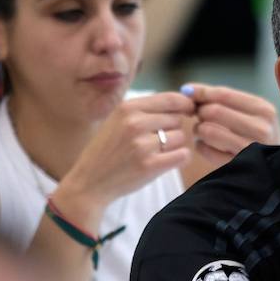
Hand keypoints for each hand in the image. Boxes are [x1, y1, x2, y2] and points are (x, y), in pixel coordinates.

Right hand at [55, 91, 194, 220]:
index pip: (171, 99)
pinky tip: (167, 161)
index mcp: (127, 108)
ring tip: (155, 152)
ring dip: (174, 145)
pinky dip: (180, 158)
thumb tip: (183, 101)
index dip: (186, 104)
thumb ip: (145, 110)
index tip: (189, 111)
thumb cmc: (108, 149)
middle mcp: (134, 123)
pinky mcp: (150, 166)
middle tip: (156, 141)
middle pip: (177, 119)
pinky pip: (182, 155)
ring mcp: (142, 145)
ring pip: (181, 137)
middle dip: (172, 129)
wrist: (90, 182)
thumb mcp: (118, 120)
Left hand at [186, 83, 279, 167]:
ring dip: (199, 129)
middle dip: (200, 111)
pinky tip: (205, 145)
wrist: (276, 166)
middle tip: (199, 115)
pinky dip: (200, 146)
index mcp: (264, 110)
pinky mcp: (238, 166)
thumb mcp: (252, 112)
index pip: (224, 94)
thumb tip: (188, 90)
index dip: (201, 92)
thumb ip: (223, 98)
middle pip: (214, 111)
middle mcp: (261, 128)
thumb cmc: (257, 134)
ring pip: (208, 131)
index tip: (186, 92)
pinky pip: (207, 151)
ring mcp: (251, 150)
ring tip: (202, 130)